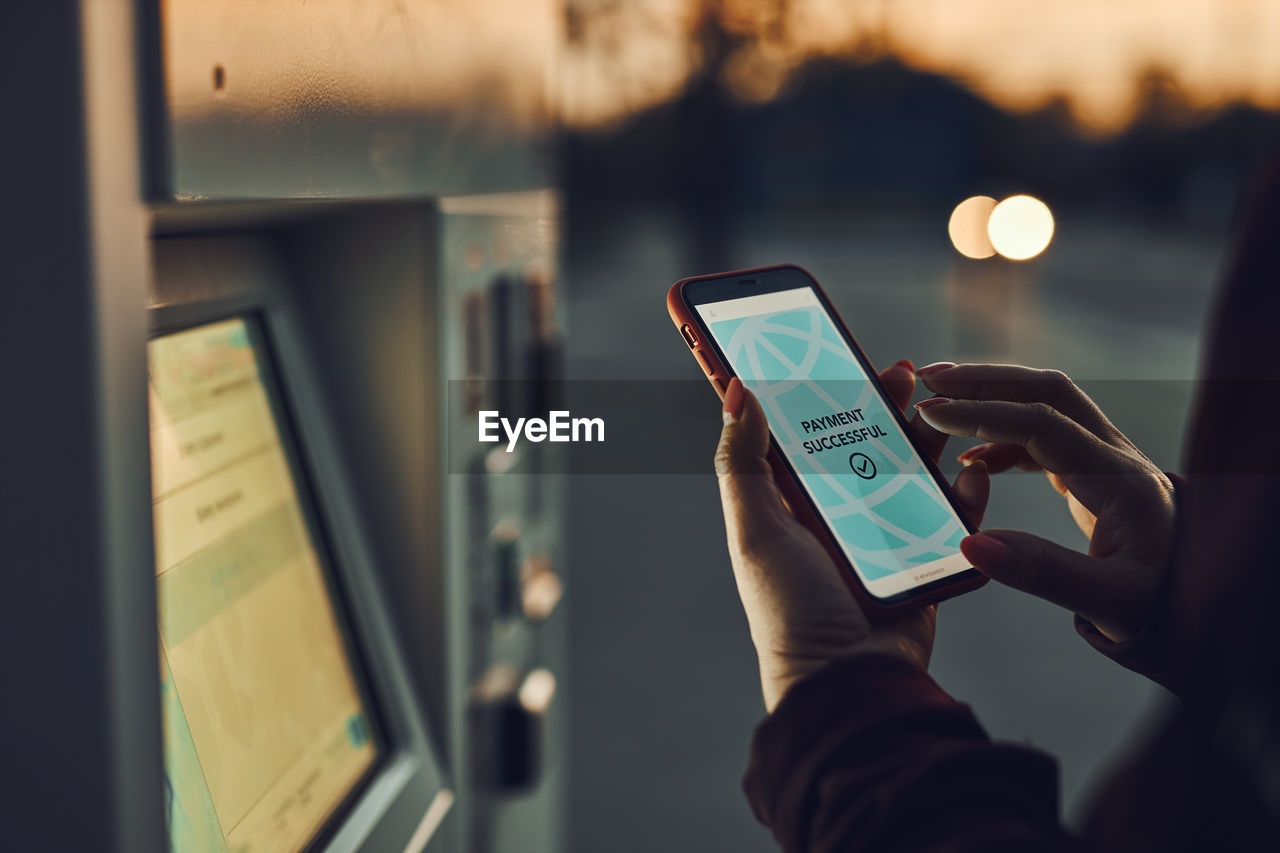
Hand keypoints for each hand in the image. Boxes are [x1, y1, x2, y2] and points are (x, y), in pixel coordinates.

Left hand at [715, 362, 989, 711]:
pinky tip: (969, 471)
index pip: (805, 431)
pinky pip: (952, 516)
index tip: (833, 348)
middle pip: (866, 441)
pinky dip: (965, 493)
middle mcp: (838, 513)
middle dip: (884, 402)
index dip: (818, 390)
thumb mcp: (755, 527)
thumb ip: (743, 460)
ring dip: (929, 437)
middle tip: (902, 370)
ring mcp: (885, 535)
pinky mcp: (926, 559)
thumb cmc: (790, 609)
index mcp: (792, 502)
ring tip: (942, 408)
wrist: (847, 682)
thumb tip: (735, 388)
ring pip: (912, 470)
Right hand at [913, 363, 1175, 644]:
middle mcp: (1116, 456)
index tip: (932, 414)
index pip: (1042, 422)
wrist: (1199, 605)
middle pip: (1048, 390)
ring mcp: (1108, 459)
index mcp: (1119, 479)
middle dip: (985, 379)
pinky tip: (971, 460)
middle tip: (929, 379)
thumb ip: (1042, 573)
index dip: (983, 413)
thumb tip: (971, 545)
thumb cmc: (1156, 605)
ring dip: (992, 397)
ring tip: (940, 405)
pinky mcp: (1097, 473)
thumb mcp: (1107, 602)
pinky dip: (1002, 435)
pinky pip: (1045, 435)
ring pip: (1046, 404)